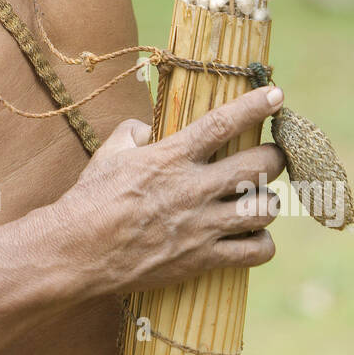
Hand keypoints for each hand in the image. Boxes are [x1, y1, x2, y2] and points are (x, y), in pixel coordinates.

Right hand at [56, 87, 285, 296]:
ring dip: (266, 201)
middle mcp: (193, 188)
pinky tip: (252, 237)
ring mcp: (201, 226)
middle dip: (275, 157)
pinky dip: (262, 244)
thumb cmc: (89, 200)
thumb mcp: (109, 153)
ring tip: (256, 199)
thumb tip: (149, 129)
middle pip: (260, 166)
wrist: (76, 252)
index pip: (223, 123)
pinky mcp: (203, 259)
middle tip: (271, 157)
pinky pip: (256, 252)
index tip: (277, 94)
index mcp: (171, 157)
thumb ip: (134, 132)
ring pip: (265, 208)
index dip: (255, 105)